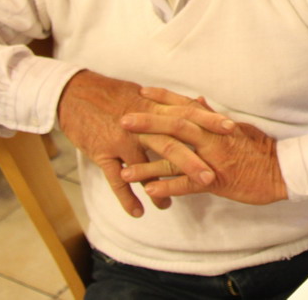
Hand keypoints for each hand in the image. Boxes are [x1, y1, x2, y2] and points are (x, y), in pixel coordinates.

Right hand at [56, 70, 216, 216]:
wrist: (75, 95)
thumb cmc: (113, 95)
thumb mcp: (143, 94)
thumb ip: (171, 103)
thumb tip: (197, 103)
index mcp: (154, 107)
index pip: (187, 113)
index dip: (209, 121)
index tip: (232, 129)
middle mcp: (141, 124)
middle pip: (170, 144)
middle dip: (191, 162)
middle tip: (210, 177)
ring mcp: (121, 139)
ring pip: (144, 167)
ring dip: (158, 188)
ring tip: (169, 206)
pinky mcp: (102, 152)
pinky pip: (115, 179)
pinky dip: (126, 198)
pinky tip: (137, 212)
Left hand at [118, 87, 287, 205]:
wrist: (283, 170)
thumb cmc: (262, 149)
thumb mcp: (239, 127)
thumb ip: (213, 116)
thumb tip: (196, 101)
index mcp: (216, 125)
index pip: (185, 107)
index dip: (163, 98)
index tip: (141, 91)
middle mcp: (212, 139)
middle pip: (175, 127)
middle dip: (148, 124)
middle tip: (122, 120)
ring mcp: (213, 159)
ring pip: (176, 159)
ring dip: (149, 165)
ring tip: (124, 170)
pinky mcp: (218, 181)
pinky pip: (190, 185)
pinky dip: (170, 187)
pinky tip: (151, 192)